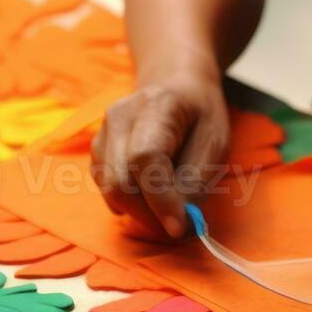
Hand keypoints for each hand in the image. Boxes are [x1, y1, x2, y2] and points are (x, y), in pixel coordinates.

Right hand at [90, 72, 229, 237]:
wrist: (175, 85)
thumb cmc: (200, 115)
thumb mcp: (215, 143)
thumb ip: (196, 182)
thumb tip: (177, 224)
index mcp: (156, 105)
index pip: (145, 158)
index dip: (160, 199)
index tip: (179, 227)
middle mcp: (119, 116)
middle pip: (121, 182)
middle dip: (150, 213)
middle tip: (179, 224)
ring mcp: (102, 132)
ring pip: (110, 190)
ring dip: (141, 211)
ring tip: (169, 205)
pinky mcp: (96, 150)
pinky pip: (107, 190)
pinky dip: (130, 203)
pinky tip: (152, 192)